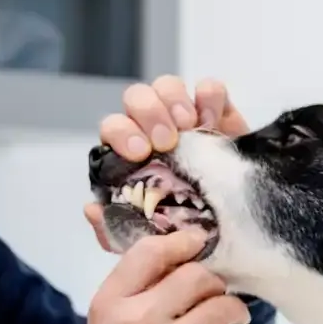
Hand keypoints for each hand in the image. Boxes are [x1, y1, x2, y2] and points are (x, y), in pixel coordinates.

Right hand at [78, 228, 250, 323]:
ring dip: (230, 312)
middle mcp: (138, 321)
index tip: (197, 245)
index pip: (149, 252)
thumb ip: (134, 290)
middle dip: (213, 283)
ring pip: (221, 306)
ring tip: (225, 322)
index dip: (181, 243)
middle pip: (195, 275)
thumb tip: (175, 250)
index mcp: (110, 305)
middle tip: (214, 295)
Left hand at [85, 76, 248, 252]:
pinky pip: (209, 88)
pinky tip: (212, 122)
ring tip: (190, 129)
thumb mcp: (145, 238)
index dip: (121, 133)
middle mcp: (153, 129)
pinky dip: (210, 98)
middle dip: (149, 114)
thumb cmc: (182, 229)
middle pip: (137, 97)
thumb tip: (91, 210)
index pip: (114, 127)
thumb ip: (113, 229)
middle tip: (168, 142)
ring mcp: (185, 117)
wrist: (231, 228)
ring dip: (175, 101)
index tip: (139, 153)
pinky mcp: (218, 112)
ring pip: (167, 85)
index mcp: (130, 154)